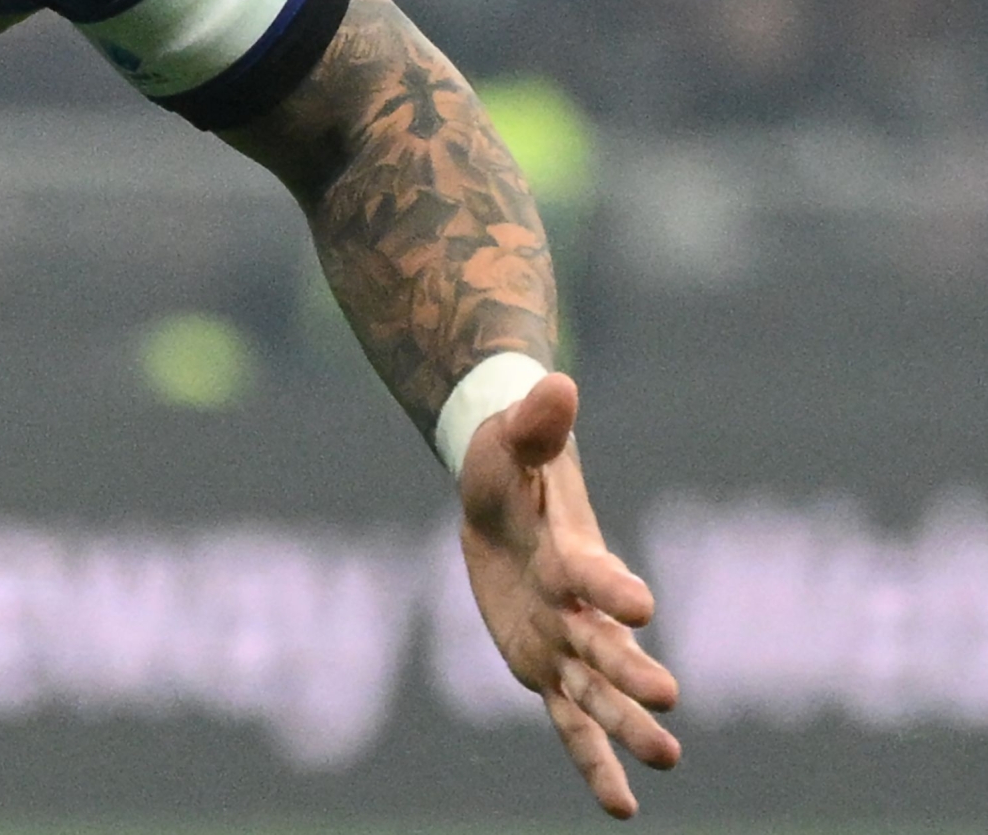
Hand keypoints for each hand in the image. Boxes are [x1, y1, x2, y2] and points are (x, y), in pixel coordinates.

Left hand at [458, 370, 681, 815]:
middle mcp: (578, 605)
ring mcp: (565, 641)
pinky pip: (569, 723)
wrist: (503, 492)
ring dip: (627, 726)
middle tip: (668, 702)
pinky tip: (622, 808)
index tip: (638, 604)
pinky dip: (593, 761)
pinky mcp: (547, 668)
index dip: (611, 585)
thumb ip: (534, 423)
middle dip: (631, 670)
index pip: (591, 571)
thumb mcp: (509, 441)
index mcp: (571, 551)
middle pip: (604, 642)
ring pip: (597, 692)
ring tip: (667, 760)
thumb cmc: (509, 462)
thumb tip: (556, 380)